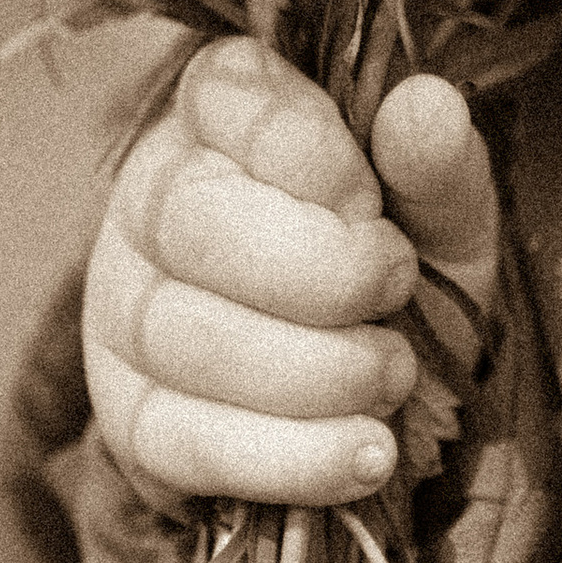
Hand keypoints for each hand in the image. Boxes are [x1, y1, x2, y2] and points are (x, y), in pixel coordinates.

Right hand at [84, 39, 500, 511]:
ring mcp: (122, 309)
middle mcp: (149, 195)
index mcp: (221, 106)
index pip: (236, 104)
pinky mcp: (128, 417)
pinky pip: (182, 442)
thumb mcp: (438, 204)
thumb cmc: (396, 257)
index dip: (318, 162)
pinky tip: (364, 454)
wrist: (370, 383)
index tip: (378, 209)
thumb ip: (434, 160)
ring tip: (394, 377)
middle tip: (398, 295)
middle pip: (195, 223)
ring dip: (315, 373)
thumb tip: (425, 106)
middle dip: (320, 274)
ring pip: (185, 339)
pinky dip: (288, 458)